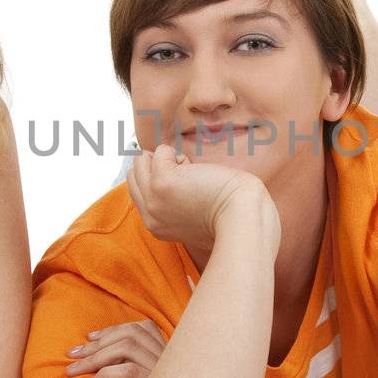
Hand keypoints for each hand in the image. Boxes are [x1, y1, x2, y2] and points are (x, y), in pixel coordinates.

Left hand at [65, 320, 164, 377]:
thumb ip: (131, 365)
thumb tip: (97, 348)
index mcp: (169, 354)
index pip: (143, 328)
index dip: (113, 330)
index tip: (89, 337)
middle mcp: (170, 359)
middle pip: (131, 334)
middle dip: (97, 343)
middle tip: (72, 355)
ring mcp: (164, 373)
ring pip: (127, 347)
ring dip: (95, 357)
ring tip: (75, 370)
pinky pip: (128, 370)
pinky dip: (105, 374)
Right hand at [125, 143, 275, 256]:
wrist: (243, 219)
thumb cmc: (230, 216)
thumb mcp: (194, 218)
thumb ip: (175, 204)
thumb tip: (176, 170)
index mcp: (156, 226)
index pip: (138, 191)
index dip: (157, 177)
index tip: (184, 181)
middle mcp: (150, 215)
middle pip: (134, 174)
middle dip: (157, 165)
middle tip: (188, 176)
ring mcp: (153, 199)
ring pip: (141, 161)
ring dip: (167, 159)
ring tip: (192, 173)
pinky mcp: (162, 181)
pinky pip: (161, 152)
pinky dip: (179, 154)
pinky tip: (197, 170)